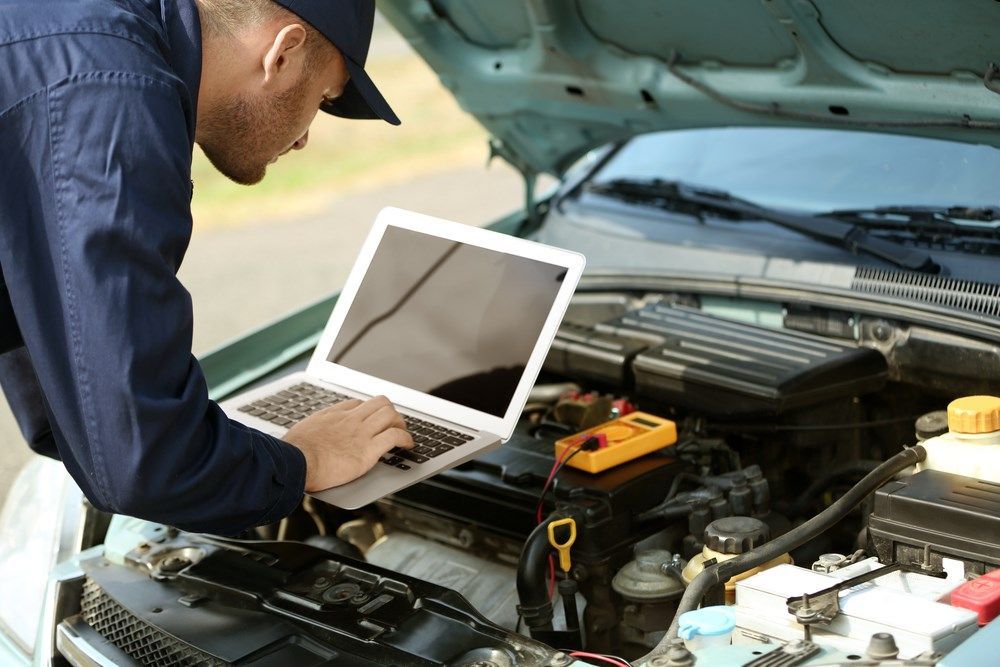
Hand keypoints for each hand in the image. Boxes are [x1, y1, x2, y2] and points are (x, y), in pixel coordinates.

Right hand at [283, 395, 412, 491]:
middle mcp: (349, 420)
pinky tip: (408, 445)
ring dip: (401, 423)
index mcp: (332, 416)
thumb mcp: (299, 434)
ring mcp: (360, 433)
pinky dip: (406, 439)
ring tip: (404, 433)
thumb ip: (309, 434)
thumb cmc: (291, 454)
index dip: (368, 411)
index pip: (357, 404)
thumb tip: (302, 442)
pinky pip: (395, 436)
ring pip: (390, 414)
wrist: (294, 462)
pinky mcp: (368, 450)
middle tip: (394, 423)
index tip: (371, 419)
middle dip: (390, 411)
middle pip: (379, 402)